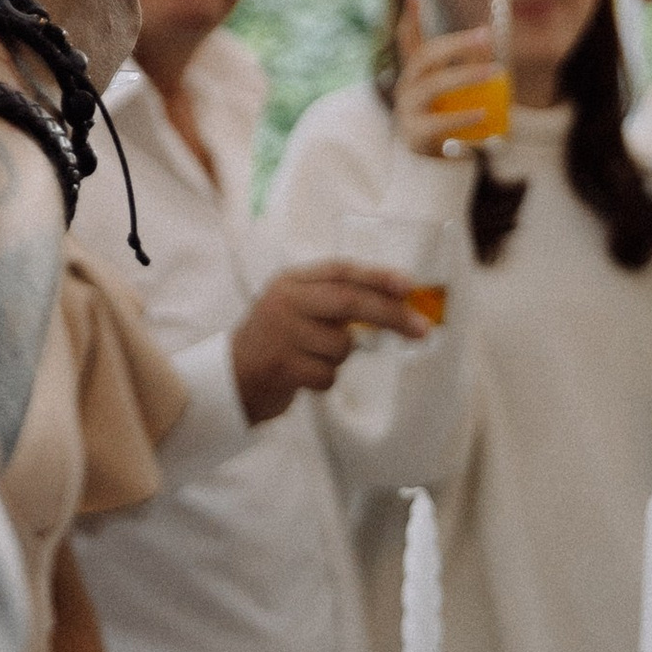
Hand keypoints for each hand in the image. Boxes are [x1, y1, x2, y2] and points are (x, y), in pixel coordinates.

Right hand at [231, 261, 430, 421]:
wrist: (231, 377)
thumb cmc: (277, 340)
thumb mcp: (298, 308)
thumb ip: (334, 301)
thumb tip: (397, 304)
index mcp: (291, 282)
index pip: (340, 271)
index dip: (377, 276)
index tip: (409, 285)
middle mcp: (284, 302)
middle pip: (348, 302)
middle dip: (389, 314)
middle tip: (420, 328)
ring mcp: (281, 333)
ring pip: (341, 345)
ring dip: (340, 358)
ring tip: (314, 358)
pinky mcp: (281, 366)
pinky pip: (328, 375)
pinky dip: (325, 380)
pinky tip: (303, 376)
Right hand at [390, 0, 499, 160]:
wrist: (428, 167)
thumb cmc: (445, 122)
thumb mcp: (453, 93)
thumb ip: (465, 70)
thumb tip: (490, 42)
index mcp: (415, 73)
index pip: (408, 39)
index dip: (411, 15)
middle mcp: (407, 86)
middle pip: (425, 56)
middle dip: (456, 43)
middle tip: (486, 35)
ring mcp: (408, 108)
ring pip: (432, 85)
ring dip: (465, 75)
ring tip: (494, 73)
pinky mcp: (415, 132)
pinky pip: (439, 122)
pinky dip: (462, 116)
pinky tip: (484, 113)